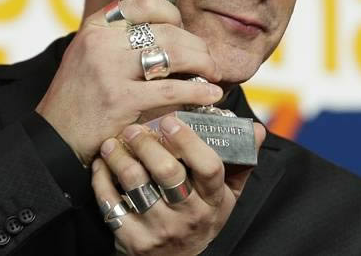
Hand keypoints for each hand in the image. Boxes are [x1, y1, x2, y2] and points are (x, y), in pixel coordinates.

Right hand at [36, 0, 222, 164]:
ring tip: (212, 74)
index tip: (184, 30)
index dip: (173, 15)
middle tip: (208, 60)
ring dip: (203, 63)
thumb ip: (122, 39)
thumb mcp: (90, 54)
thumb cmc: (80, 97)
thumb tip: (172, 30)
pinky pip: (172, 90)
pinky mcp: (121, 99)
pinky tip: (211, 95)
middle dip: (197, 45)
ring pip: (174, 54)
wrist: (53, 138)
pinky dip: (199, 92)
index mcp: (95, 27)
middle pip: (168, 31)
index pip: (145, 4)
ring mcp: (110, 70)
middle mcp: (101, 43)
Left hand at [91, 115, 266, 254]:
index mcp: (214, 200)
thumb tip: (258, 130)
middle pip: (168, 173)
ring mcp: (160, 229)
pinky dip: (102, 181)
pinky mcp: (133, 239)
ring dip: (121, 158)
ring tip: (114, 142)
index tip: (171, 120)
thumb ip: (240, 163)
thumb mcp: (227, 196)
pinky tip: (103, 165)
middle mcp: (189, 216)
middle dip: (148, 144)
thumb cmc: (202, 219)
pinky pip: (111, 204)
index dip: (189, 141)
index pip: (208, 167)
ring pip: (136, 185)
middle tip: (135, 128)